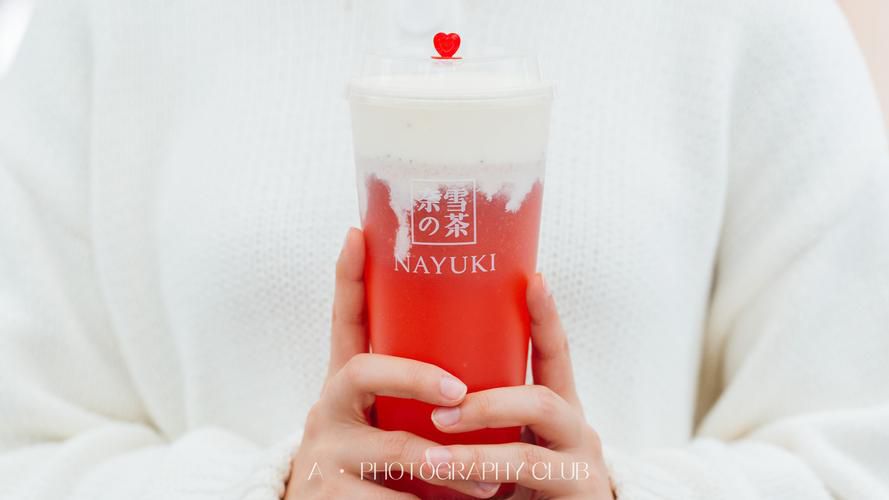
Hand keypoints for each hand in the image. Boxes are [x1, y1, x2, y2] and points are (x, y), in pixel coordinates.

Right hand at [285, 228, 504, 498]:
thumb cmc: (376, 467)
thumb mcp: (385, 424)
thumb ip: (410, 397)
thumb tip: (480, 364)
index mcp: (345, 387)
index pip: (343, 323)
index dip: (348, 278)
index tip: (358, 232)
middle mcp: (327, 410)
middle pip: (362, 371)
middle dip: (414, 374)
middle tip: (459, 389)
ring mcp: (324, 453)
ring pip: (393, 447)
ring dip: (449, 464)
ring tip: (490, 482)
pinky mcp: (328, 496)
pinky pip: (389, 498)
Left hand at [425, 274, 614, 498]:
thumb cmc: (519, 489)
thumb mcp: (503, 445)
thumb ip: (481, 417)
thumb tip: (420, 383)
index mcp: (555, 410)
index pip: (553, 355)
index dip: (545, 318)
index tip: (533, 280)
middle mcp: (574, 430)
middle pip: (542, 397)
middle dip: (488, 402)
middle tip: (441, 410)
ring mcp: (579, 464)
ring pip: (533, 445)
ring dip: (477, 447)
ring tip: (430, 457)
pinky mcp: (577, 494)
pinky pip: (527, 475)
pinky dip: (481, 475)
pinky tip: (444, 476)